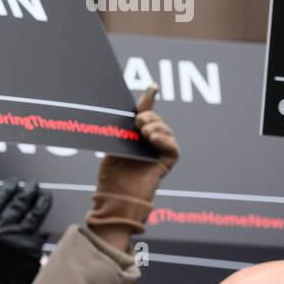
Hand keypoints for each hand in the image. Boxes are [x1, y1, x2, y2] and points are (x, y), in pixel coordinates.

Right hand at [0, 178, 52, 283]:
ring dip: (42, 201)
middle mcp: (1, 229)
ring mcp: (18, 238)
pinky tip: (49, 220)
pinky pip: (43, 230)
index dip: (8, 188)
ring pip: (34, 213)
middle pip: (19, 202)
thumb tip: (14, 203)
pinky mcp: (33, 247)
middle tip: (34, 185)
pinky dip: (46, 225)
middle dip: (28, 191)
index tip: (15, 182)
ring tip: (45, 195)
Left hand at [86, 85, 179, 241]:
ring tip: (144, 132)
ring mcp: (159, 152)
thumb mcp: (111, 146)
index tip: (153, 86)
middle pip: (155, 119)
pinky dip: (164, 139)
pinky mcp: (166, 163)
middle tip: (138, 121)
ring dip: (155, 126)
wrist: (115, 197)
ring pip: (165, 130)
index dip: (149, 98)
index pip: (144, 113)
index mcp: (135, 136)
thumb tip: (126, 113)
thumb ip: (120, 129)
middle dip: (148, 116)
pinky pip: (173, 147)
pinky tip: (153, 138)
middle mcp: (149, 142)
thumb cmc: (110, 176)